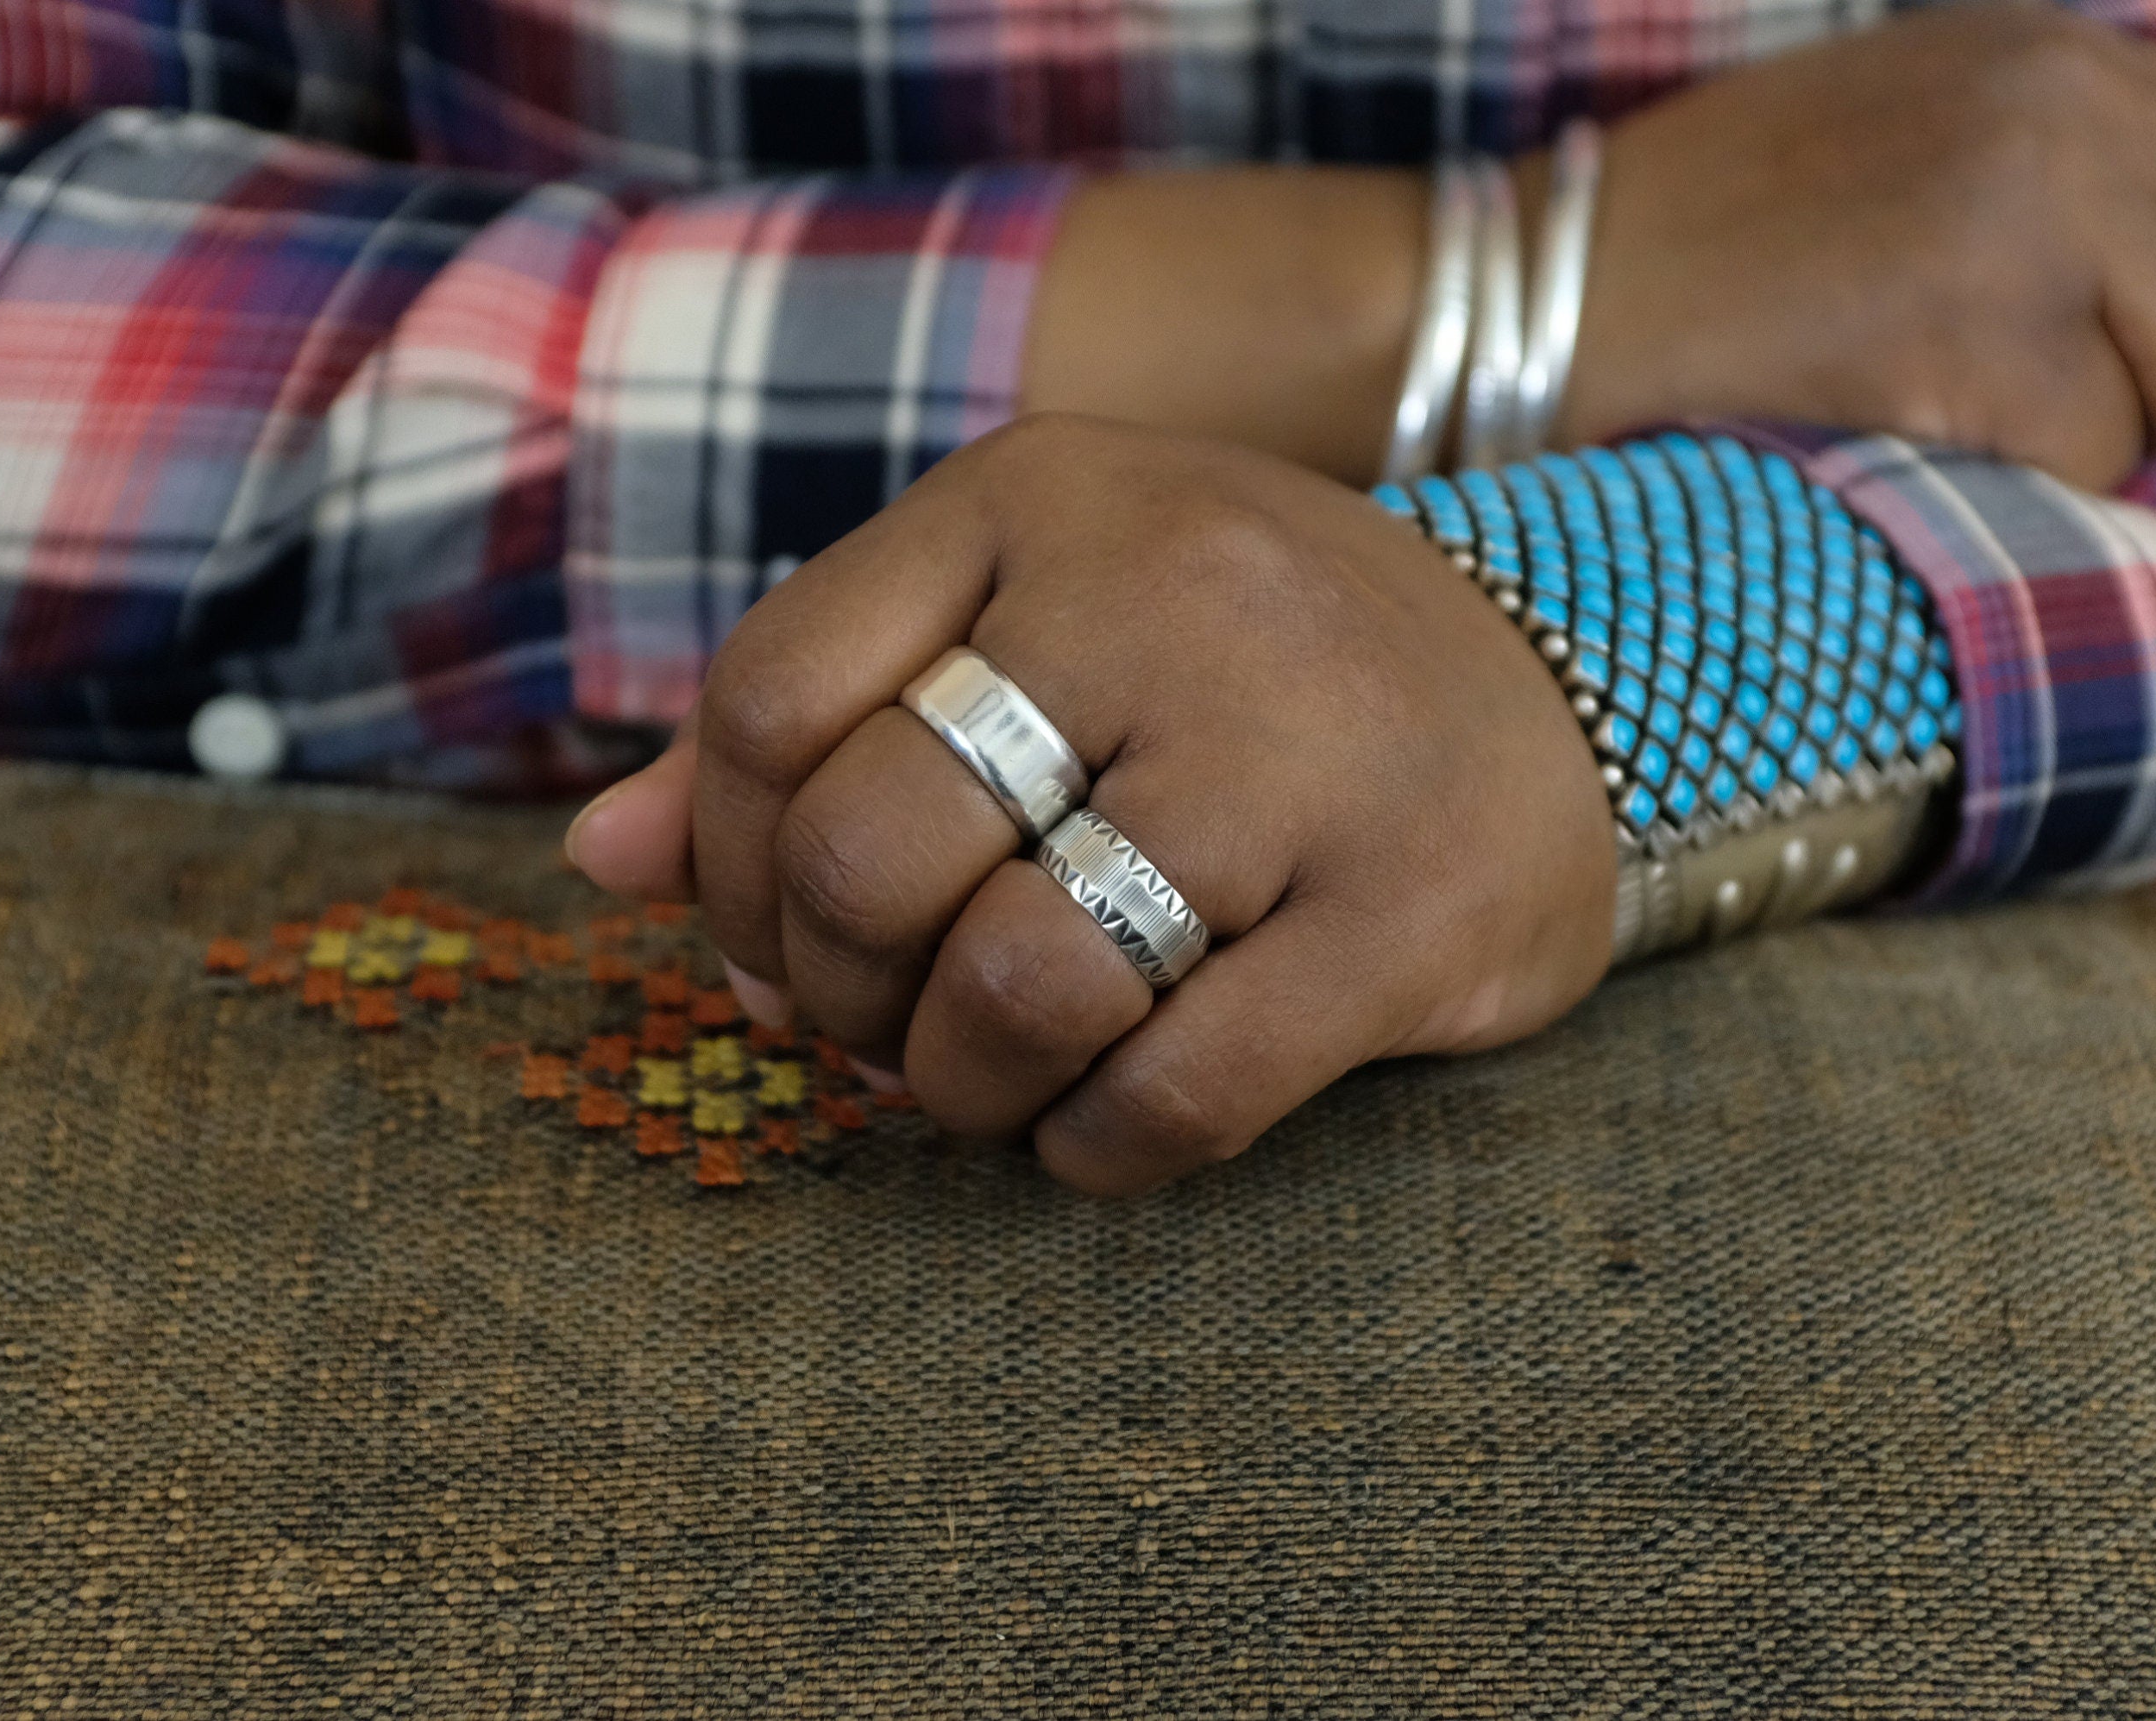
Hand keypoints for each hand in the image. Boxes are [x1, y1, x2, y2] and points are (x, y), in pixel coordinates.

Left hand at [567, 417, 1616, 1194]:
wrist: (1557, 690)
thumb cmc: (1232, 677)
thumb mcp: (1022, 625)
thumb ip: (809, 730)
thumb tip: (598, 864)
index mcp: (1041, 498)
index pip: (770, 699)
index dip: (732, 868)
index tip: (785, 936)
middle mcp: (1169, 590)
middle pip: (875, 852)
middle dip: (839, 994)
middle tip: (887, 1025)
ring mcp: (1302, 750)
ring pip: (1018, 986)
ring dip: (958, 1086)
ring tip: (989, 1082)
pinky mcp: (1412, 912)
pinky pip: (1178, 1092)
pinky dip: (1093, 1151)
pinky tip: (1095, 1130)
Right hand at [1557, 2, 2155, 489]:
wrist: (1545, 292)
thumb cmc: (1702, 236)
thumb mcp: (1900, 119)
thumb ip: (2054, 151)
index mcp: (2055, 52)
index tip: (2110, 332)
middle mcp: (2066, 111)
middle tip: (2038, 402)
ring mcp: (2033, 216)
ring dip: (2102, 433)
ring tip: (1961, 413)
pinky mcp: (1981, 336)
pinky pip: (2099, 458)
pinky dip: (2016, 481)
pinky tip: (1904, 435)